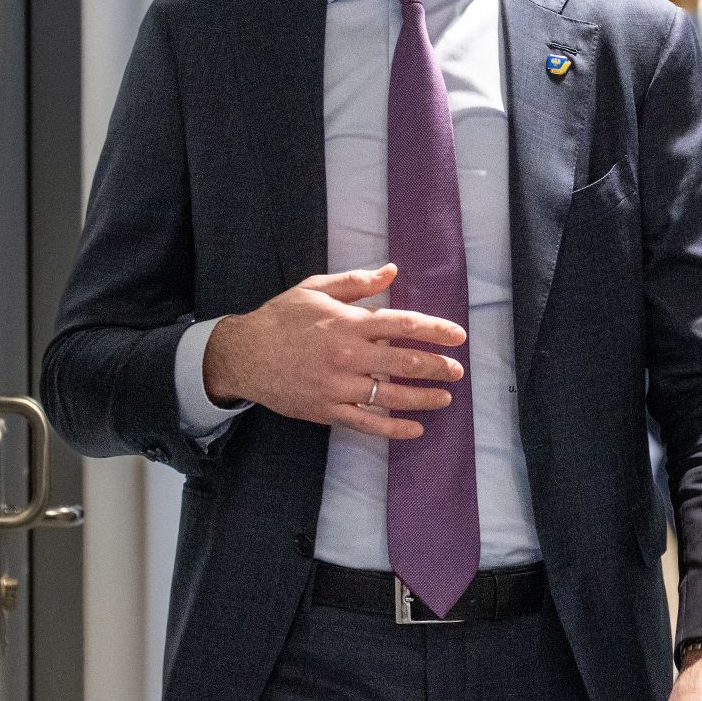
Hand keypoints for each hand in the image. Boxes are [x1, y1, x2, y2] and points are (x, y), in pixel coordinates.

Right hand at [202, 263, 465, 439]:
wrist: (243, 354)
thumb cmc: (281, 318)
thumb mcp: (315, 288)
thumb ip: (356, 282)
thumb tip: (392, 270)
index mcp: (347, 323)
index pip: (402, 324)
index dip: (435, 330)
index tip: (458, 336)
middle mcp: (347, 355)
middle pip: (404, 362)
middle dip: (436, 367)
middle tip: (457, 370)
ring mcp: (338, 386)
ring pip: (390, 396)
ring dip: (423, 398)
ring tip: (445, 398)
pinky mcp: (327, 409)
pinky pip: (366, 422)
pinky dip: (393, 428)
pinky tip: (415, 429)